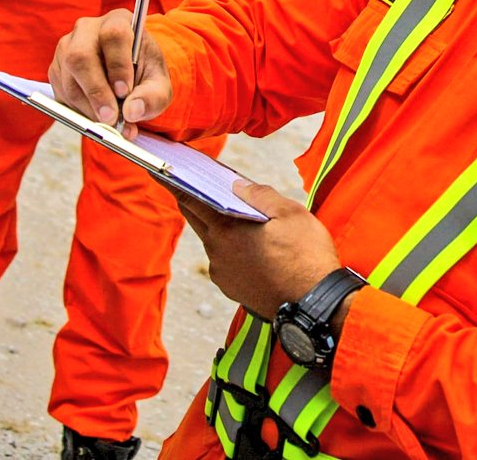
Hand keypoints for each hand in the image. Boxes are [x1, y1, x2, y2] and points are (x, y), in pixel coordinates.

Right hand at [49, 9, 171, 138]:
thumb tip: (132, 111)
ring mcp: (66, 47)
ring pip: (67, 78)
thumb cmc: (146, 75)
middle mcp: (87, 29)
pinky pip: (60, 92)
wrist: (129, 77)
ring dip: (87, 107)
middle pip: (80, 56)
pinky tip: (96, 118)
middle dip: (95, 91)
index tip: (124, 92)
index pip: (114, 35)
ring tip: (108, 124)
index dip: (118, 65)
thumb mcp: (159, 86)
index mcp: (119, 21)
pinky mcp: (56, 69)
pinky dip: (77, 110)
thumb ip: (152, 97)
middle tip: (110, 118)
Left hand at [176, 180, 342, 318]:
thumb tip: (237, 186)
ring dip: (219, 227)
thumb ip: (260, 195)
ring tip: (236, 215)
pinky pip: (226, 261)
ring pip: (214, 242)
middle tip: (189, 184)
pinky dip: (231, 248)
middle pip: (197, 220)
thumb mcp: (290, 213)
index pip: (192, 201)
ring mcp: (223, 274)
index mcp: (226, 230)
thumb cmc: (306, 256)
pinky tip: (250, 244)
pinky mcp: (233, 289)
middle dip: (192, 201)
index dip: (176, 183)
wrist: (315, 304)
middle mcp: (217, 253)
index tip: (161, 172)